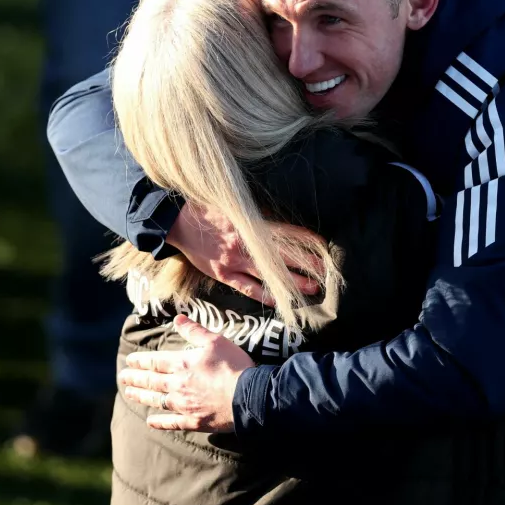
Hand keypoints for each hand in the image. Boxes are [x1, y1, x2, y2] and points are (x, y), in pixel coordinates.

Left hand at [118, 315, 254, 432]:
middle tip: (122, 377)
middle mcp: (178, 385)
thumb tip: (177, 318)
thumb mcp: (216, 341)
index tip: (129, 360)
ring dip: (142, 396)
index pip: (155, 361)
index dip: (141, 361)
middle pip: (151, 381)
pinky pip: (171, 423)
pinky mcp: (193, 421)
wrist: (248, 397)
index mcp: (182, 364)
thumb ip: (194, 330)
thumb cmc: (234, 366)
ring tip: (129, 394)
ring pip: (157, 400)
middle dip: (135, 378)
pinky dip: (159, 422)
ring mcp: (184, 405)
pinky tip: (150, 421)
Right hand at [167, 201, 318, 304]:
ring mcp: (234, 262)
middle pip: (283, 256)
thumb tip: (278, 220)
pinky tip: (279, 300)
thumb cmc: (207, 209)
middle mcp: (245, 245)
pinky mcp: (223, 274)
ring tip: (312, 287)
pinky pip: (247, 287)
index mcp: (250, 224)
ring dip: (292, 281)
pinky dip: (264, 295)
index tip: (322, 244)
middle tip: (326, 270)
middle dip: (307, 263)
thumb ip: (256, 215)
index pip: (286, 233)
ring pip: (269, 275)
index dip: (306, 239)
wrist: (177, 222)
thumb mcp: (234, 204)